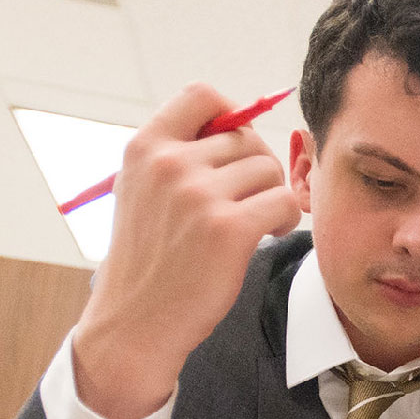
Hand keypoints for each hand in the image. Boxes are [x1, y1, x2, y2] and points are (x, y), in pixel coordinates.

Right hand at [72, 82, 301, 418]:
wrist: (134, 323)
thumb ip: (176, 157)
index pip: (202, 95)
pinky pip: (283, 202)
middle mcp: (170, 164)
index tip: (237, 147)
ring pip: (268, 170)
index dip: (232, 114)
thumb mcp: (140, 192)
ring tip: (256, 222)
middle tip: (250, 200)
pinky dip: (286, 219)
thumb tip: (237, 127)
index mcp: (145, 148)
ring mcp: (199, 195)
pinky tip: (269, 234)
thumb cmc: (147, 262)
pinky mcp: (229, 229)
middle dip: (257, 168)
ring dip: (271, 196)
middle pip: (246, 138)